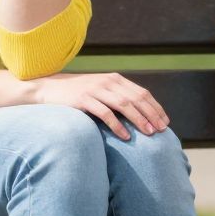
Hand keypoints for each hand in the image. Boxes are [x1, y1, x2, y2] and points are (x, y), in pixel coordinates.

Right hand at [30, 71, 169, 140]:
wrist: (49, 89)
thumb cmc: (78, 94)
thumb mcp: (101, 91)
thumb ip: (118, 97)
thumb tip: (140, 115)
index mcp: (115, 79)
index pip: (142, 93)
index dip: (155, 107)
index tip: (165, 122)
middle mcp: (108, 81)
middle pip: (136, 98)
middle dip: (151, 114)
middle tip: (161, 130)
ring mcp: (95, 89)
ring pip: (124, 104)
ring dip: (139, 119)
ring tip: (149, 133)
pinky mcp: (83, 99)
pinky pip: (105, 112)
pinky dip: (117, 125)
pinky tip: (125, 136)